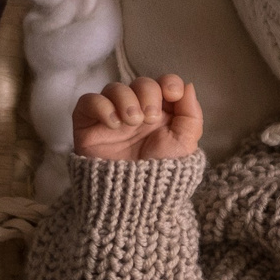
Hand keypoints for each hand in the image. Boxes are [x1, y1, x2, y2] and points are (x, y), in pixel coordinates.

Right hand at [72, 74, 202, 161]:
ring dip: (126, 100)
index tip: (172, 94)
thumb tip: (187, 85)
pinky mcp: (89, 124)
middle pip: (141, 83)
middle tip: (149, 118)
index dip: (169, 82)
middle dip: (148, 94)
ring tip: (131, 122)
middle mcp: (137, 112)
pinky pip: (89, 100)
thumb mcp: (185, 144)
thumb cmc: (161, 174)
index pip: (163, 84)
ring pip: (115, 88)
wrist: (135, 197)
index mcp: (161, 114)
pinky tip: (113, 123)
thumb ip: (191, 113)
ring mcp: (112, 117)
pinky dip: (102, 106)